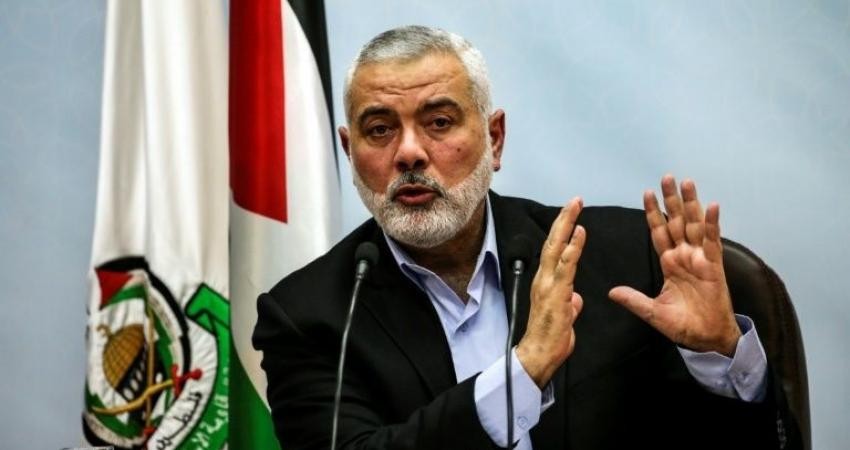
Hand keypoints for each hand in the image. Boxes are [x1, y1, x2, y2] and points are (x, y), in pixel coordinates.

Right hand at [517, 197, 585, 387]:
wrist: (538, 356)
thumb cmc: (550, 339)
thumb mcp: (565, 317)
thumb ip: (569, 304)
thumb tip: (575, 299)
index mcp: (546, 284)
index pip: (554, 251)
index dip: (563, 232)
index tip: (572, 215)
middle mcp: (543, 279)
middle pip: (553, 242)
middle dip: (564, 219)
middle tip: (574, 200)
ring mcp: (548, 285)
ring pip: (556, 248)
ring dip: (566, 225)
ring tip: (575, 207)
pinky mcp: (555, 293)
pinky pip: (565, 266)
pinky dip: (572, 248)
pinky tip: (579, 234)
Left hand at [609, 175, 740, 355]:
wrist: (706, 340)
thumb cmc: (683, 326)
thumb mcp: (653, 312)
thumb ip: (634, 300)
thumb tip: (612, 292)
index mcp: (669, 263)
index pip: (659, 232)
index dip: (653, 213)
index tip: (646, 193)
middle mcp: (684, 256)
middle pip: (676, 221)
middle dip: (671, 200)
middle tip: (666, 177)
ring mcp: (700, 259)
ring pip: (694, 225)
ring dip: (691, 204)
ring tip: (686, 183)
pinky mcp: (714, 266)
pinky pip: (712, 242)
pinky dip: (712, 224)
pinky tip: (711, 207)